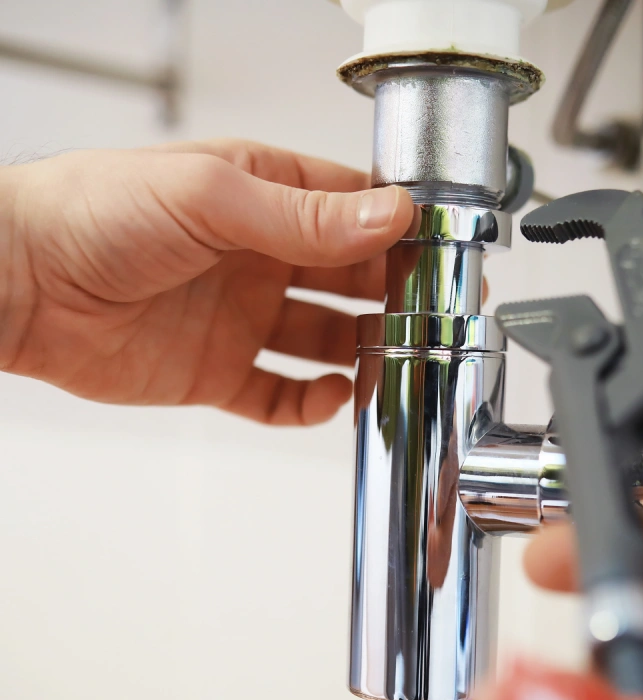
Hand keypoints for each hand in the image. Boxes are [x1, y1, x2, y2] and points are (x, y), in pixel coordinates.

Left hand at [0, 139, 412, 423]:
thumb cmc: (93, 213)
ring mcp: (243, 317)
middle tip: (435, 314)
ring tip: (393, 362)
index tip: (443, 251)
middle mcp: (261, 258)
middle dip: (394, 295)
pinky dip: (310, 403)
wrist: (20, 286)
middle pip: (351, 278)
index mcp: (263, 197)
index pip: (353, 209)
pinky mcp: (219, 371)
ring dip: (362, 353)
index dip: (400, 229)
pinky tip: (329, 398)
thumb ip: (303, 216)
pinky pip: (279, 394)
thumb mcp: (209, 198)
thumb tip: (388, 215)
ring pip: (325, 340)